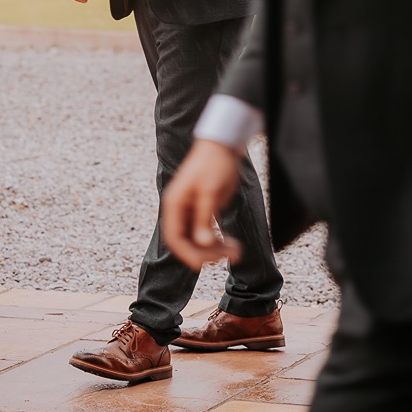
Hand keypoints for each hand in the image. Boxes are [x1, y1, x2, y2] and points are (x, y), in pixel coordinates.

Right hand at [162, 139, 241, 270]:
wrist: (224, 146)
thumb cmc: (214, 164)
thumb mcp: (210, 192)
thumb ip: (204, 218)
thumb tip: (201, 244)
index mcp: (175, 204)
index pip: (174, 238)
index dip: (186, 254)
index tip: (203, 265)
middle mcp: (180, 209)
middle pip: (187, 242)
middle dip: (206, 252)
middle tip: (229, 254)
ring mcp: (191, 211)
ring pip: (199, 240)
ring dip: (216, 249)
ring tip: (237, 252)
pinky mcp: (204, 211)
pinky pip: (208, 233)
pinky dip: (219, 241)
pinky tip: (233, 245)